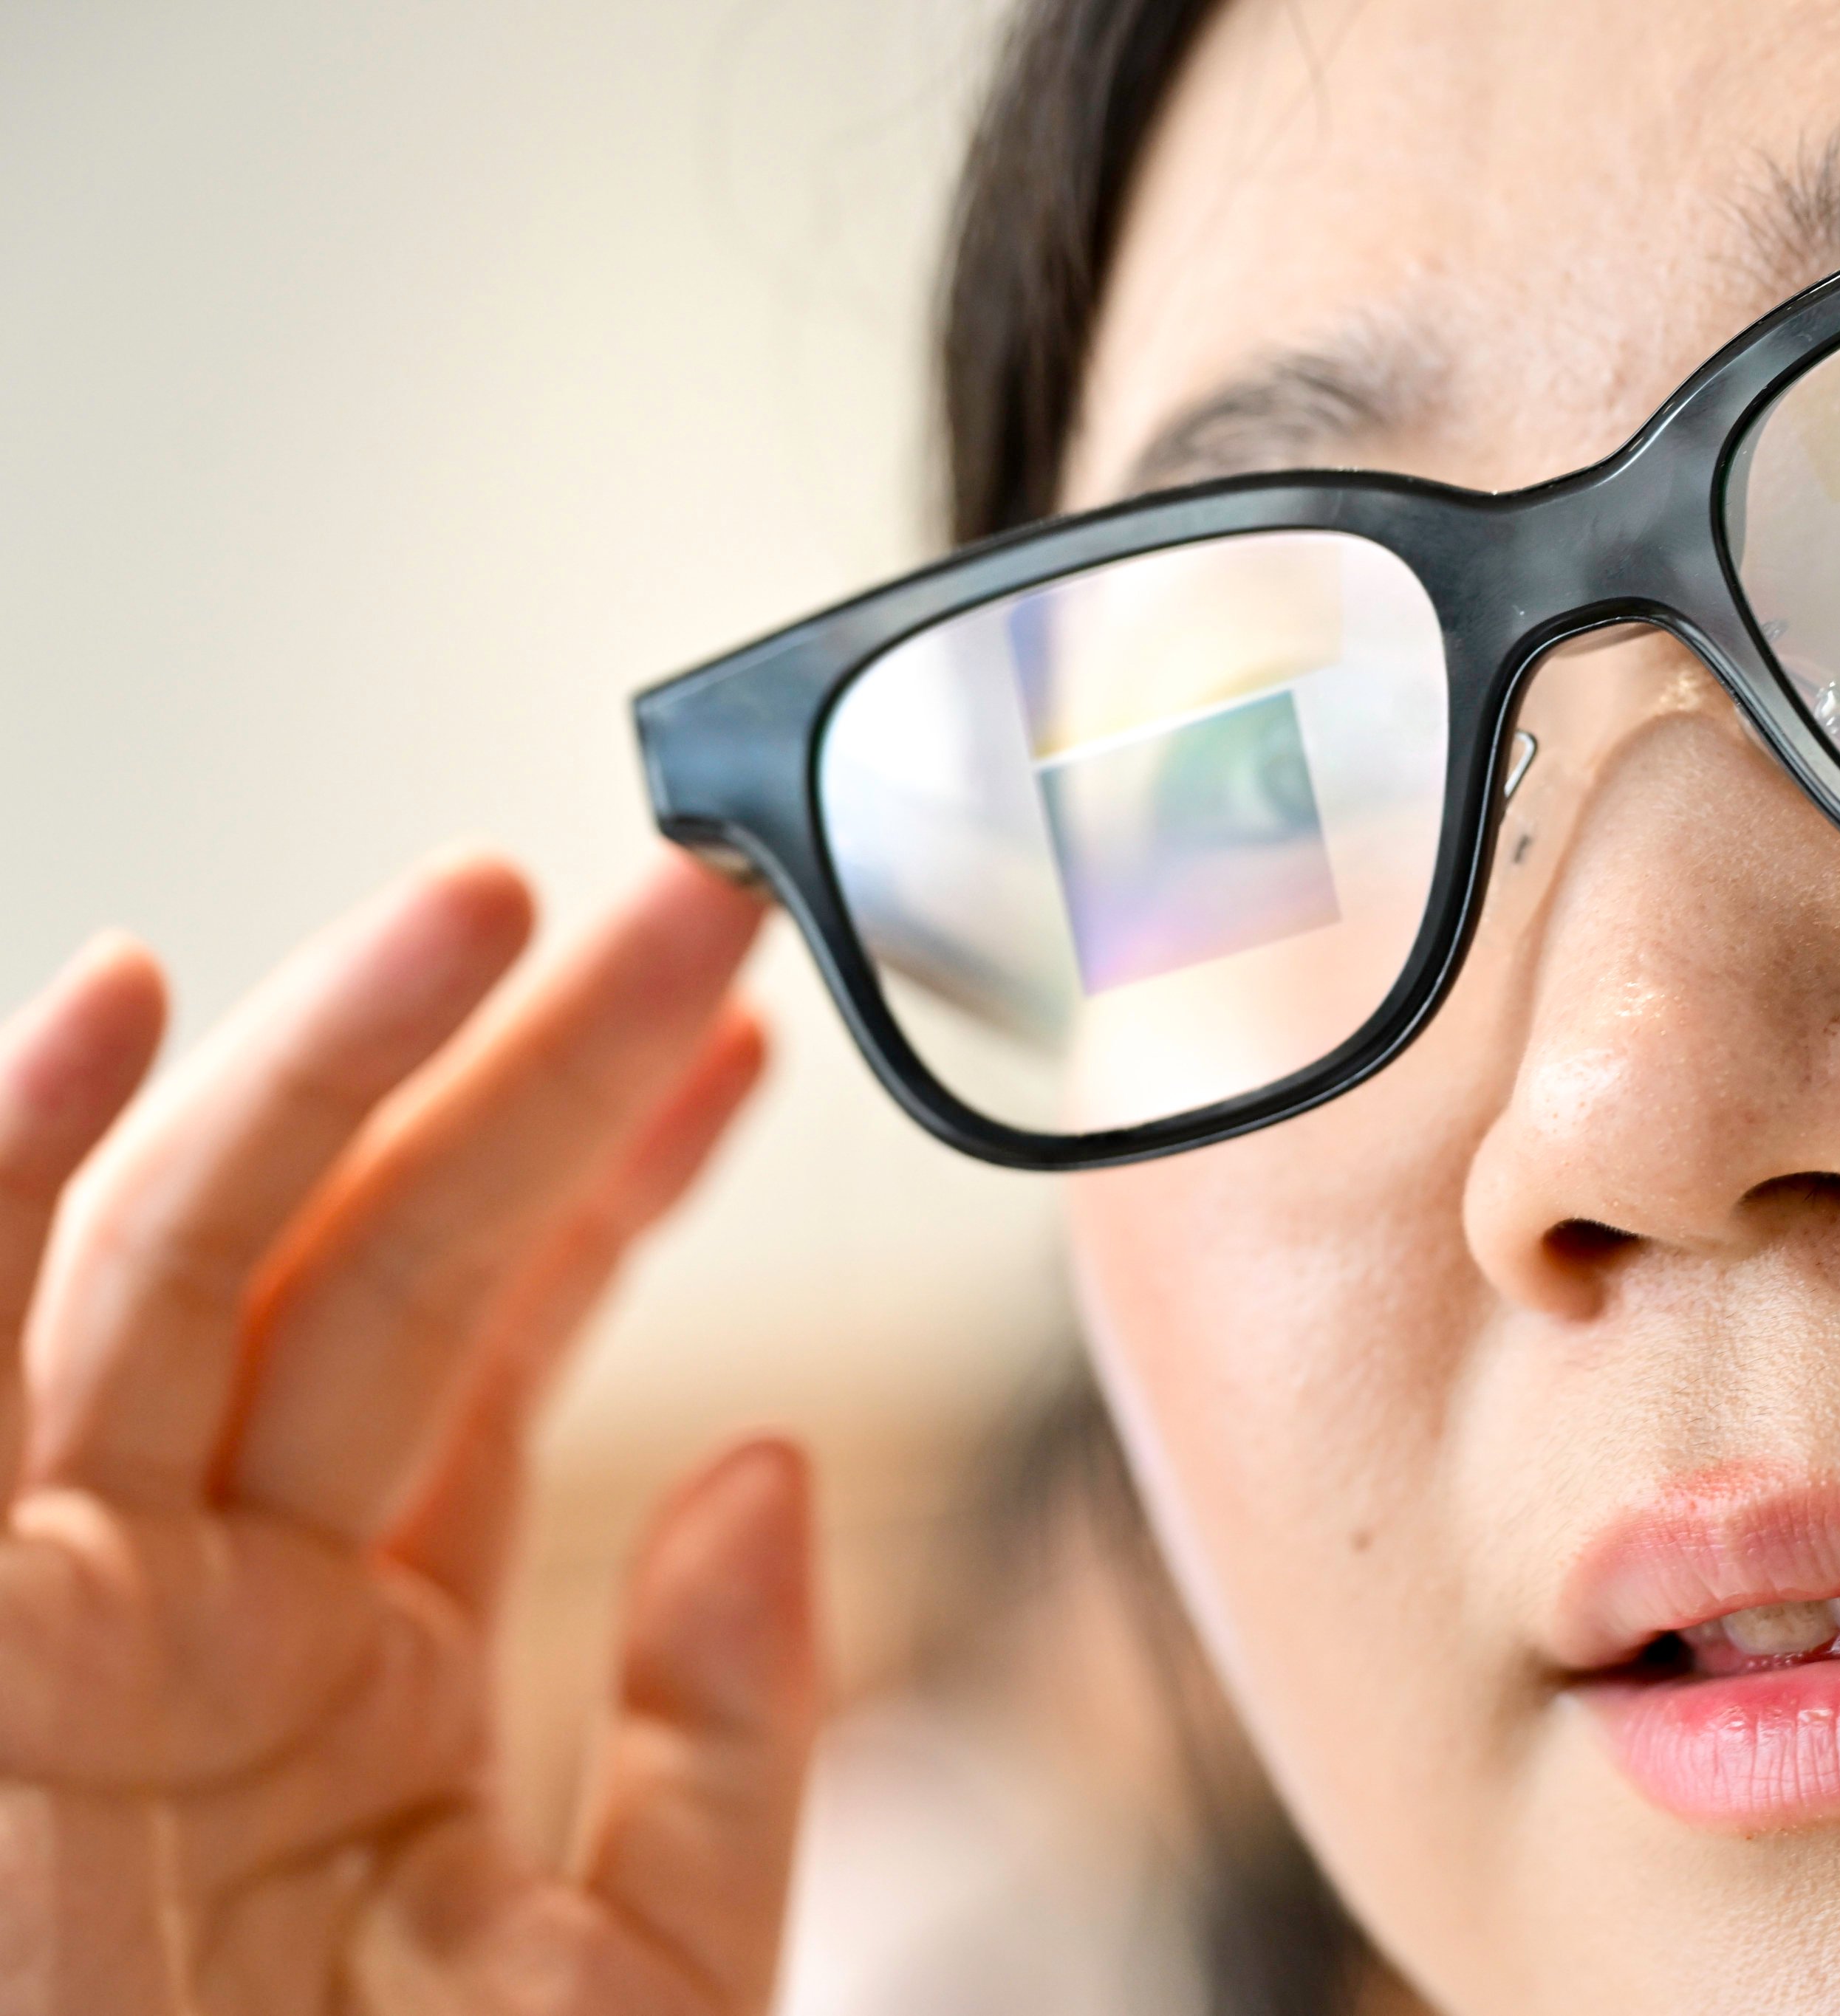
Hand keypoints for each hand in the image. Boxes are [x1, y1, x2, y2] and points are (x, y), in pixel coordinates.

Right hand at [0, 850, 817, 2012]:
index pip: (500, 1340)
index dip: (621, 1170)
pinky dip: (7, 1175)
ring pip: (199, 1264)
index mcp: (358, 1662)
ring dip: (328, 1069)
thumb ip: (720, 1734)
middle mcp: (196, 1602)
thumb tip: (768, 1464)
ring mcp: (53, 1609)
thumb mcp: (630, 1982)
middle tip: (699, 898)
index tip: (753, 1032)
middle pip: (384, 1260)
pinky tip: (115, 1006)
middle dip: (531, 1067)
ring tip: (491, 901)